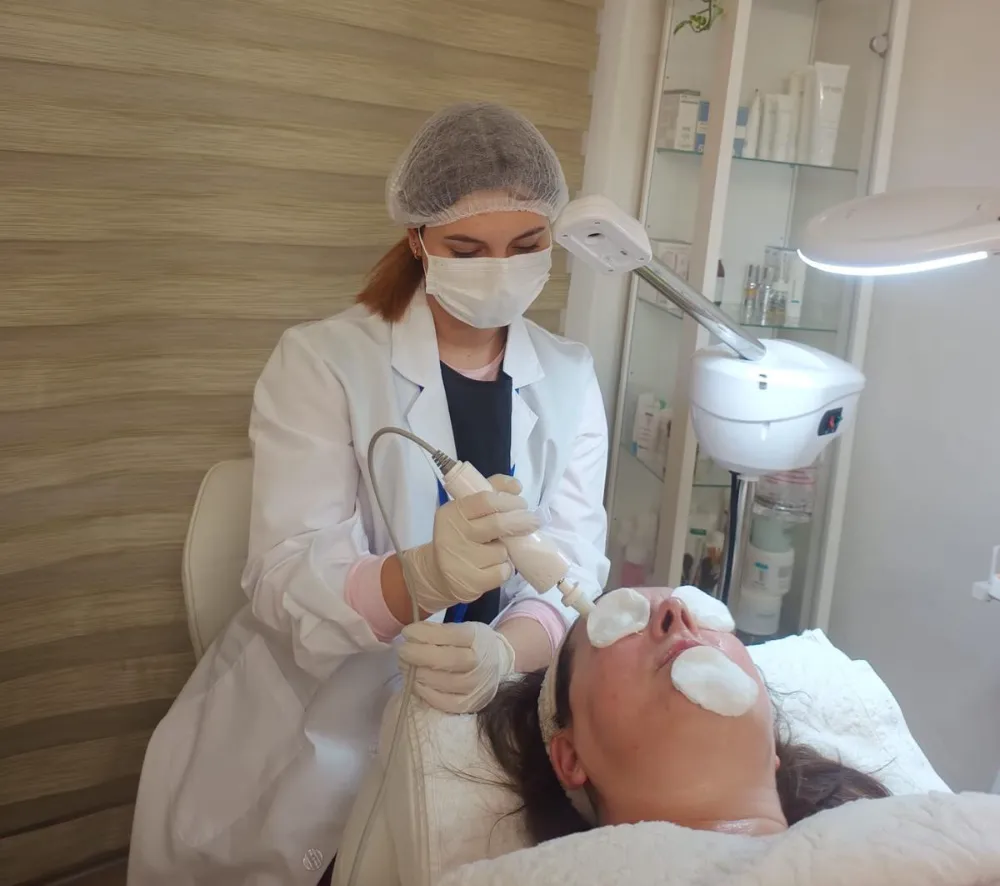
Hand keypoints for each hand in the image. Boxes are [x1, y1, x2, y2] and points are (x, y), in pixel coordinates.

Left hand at [397, 621, 515, 713]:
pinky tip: (415, 682)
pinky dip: (424, 692)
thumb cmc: (472, 645)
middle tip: (402, 651)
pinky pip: (441, 701)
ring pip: (442, 682)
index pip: (450, 635)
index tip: (407, 632)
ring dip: (417, 673)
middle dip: (418, 655)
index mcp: (478, 639)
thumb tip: (410, 634)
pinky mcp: (467, 705)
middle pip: (446, 660)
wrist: (495, 666)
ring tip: (405, 666)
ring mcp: (475, 687)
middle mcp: (480, 664)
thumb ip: (438, 631)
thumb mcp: (461, 629)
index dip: (425, 634)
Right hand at [398, 475, 538, 612]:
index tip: (522, 504)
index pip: (486, 500)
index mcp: (453, 512)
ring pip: (502, 551)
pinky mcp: (470, 582)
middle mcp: (454, 534)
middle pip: (498, 524)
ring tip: (495, 551)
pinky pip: (502, 572)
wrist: (437, 574)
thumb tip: (516, 486)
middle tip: (533, 522)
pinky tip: (492, 568)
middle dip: (521, 521)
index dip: (509, 501)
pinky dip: (504, 569)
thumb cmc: (460, 536)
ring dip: (507, 551)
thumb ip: (491, 492)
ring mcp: (461, 560)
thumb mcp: (468, 510)